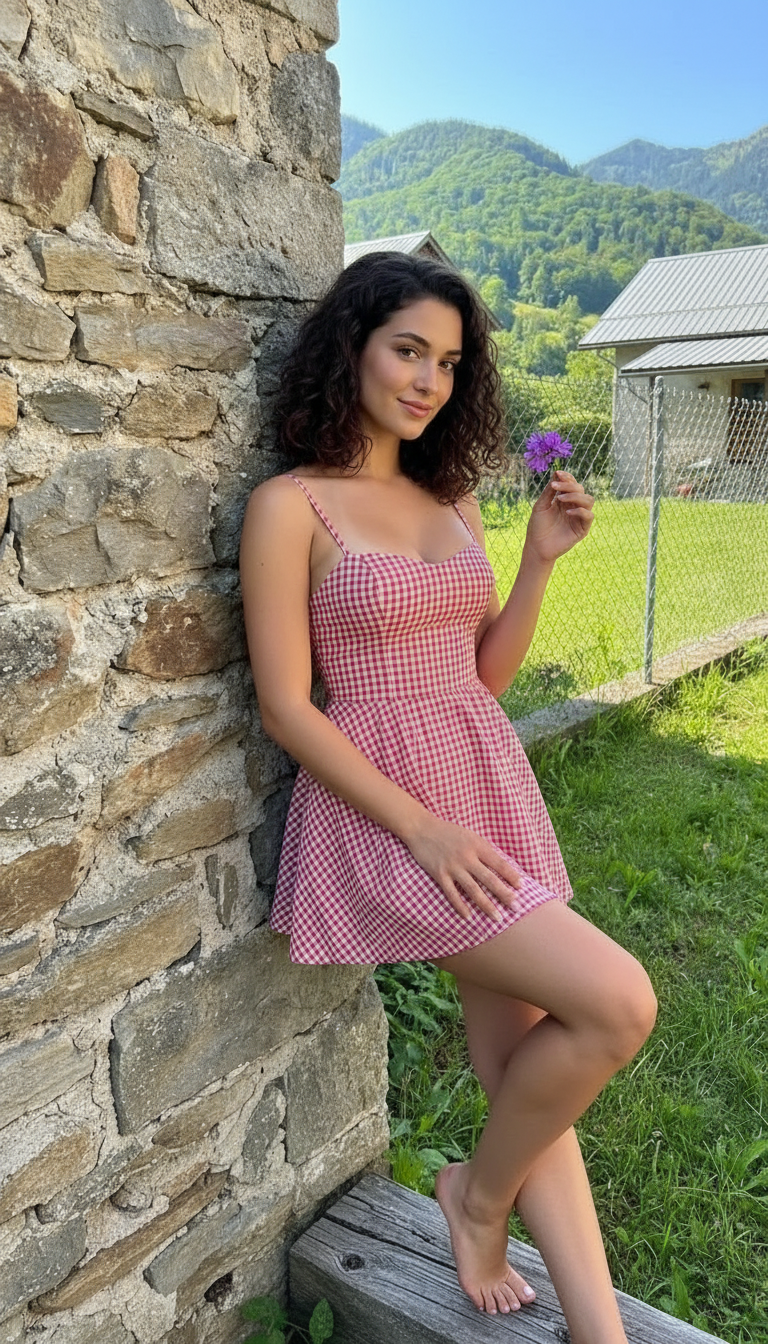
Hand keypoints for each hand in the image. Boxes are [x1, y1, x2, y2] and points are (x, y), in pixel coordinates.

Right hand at [405, 815, 521, 920]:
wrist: (422, 828)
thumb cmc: (449, 831)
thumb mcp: (470, 836)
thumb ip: (484, 850)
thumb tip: (501, 867)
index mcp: (477, 845)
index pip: (499, 863)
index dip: (511, 876)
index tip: (521, 887)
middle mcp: (467, 857)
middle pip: (489, 879)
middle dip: (504, 894)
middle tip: (516, 907)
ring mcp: (453, 867)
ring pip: (473, 889)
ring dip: (486, 905)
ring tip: (497, 917)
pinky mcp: (439, 874)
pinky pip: (452, 894)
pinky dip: (460, 906)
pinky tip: (469, 916)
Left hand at [525, 470, 593, 565]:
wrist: (537, 547)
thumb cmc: (537, 527)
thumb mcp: (541, 506)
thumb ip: (549, 491)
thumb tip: (556, 473)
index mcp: (564, 500)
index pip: (571, 484)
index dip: (567, 477)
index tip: (558, 474)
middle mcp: (573, 507)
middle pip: (580, 489)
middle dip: (568, 485)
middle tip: (555, 487)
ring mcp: (579, 517)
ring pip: (589, 500)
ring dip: (575, 496)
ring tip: (561, 499)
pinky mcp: (582, 529)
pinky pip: (589, 516)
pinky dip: (580, 511)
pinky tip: (567, 512)